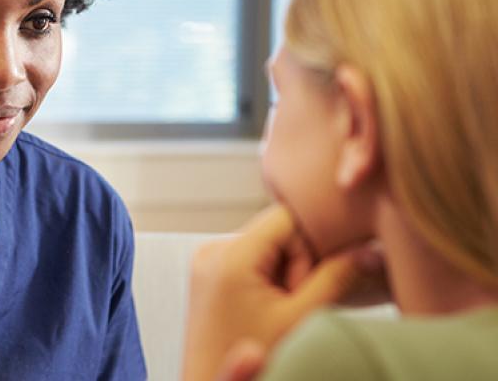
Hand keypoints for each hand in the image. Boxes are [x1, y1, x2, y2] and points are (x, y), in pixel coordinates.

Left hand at [181, 205, 383, 380]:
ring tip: (279, 308)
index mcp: (230, 254)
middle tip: (294, 302)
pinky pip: (250, 256)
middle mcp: (213, 248)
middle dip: (297, 261)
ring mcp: (206, 259)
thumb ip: (337, 278)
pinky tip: (267, 307)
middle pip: (275, 229)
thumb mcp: (301, 319)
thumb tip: (372, 251)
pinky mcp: (208, 271)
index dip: (310, 245)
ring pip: (266, 243)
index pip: (287, 216)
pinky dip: (267, 275)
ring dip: (284, 270)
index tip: (308, 285)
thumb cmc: (256, 362)